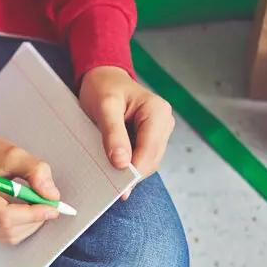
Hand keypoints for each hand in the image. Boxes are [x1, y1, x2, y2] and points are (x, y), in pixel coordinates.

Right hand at [0, 129, 61, 244]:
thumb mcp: (12, 152)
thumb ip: (35, 170)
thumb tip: (51, 195)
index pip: (5, 216)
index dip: (33, 214)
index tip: (52, 206)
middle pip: (9, 230)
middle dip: (34, 218)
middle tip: (49, 203)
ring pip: (10, 236)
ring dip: (30, 223)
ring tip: (35, 203)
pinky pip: (6, 236)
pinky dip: (22, 225)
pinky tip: (24, 209)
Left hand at [79, 65, 174, 198]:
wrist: (103, 79)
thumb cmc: (104, 88)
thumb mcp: (104, 107)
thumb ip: (113, 134)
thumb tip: (121, 163)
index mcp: (158, 112)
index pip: (150, 149)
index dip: (135, 170)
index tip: (118, 188)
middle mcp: (164, 122)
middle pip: (151, 159)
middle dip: (132, 174)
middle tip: (109, 187)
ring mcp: (159, 132)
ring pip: (147, 162)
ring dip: (129, 172)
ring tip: (108, 177)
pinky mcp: (150, 139)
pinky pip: (141, 158)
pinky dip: (128, 166)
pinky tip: (113, 169)